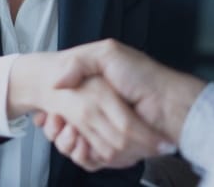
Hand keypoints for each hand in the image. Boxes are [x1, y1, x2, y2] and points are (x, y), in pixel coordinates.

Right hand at [7, 52, 168, 169]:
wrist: (167, 102)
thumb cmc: (142, 75)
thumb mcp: (107, 54)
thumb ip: (78, 62)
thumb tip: (55, 81)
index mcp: (93, 93)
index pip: (61, 106)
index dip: (50, 111)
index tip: (46, 111)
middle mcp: (98, 114)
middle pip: (62, 128)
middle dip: (55, 126)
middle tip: (55, 119)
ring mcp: (104, 134)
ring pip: (72, 146)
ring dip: (66, 141)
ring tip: (69, 129)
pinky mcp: (112, 153)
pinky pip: (90, 160)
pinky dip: (83, 154)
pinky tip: (82, 143)